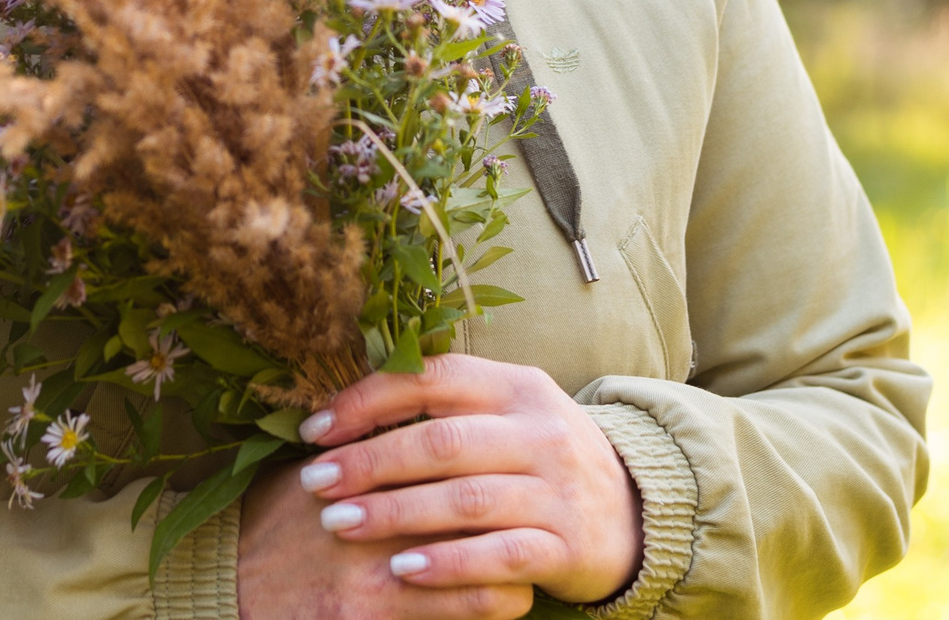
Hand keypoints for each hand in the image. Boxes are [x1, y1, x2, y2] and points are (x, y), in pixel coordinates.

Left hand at [240, 353, 640, 614]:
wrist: (633, 511)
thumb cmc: (541, 458)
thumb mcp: (508, 414)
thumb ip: (447, 404)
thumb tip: (348, 402)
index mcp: (518, 386)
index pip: (433, 378)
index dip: (367, 400)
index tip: (316, 430)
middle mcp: (542, 431)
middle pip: (443, 441)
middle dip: (369, 462)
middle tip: (316, 483)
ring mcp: (558, 489)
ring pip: (466, 499)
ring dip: (395, 513)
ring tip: (340, 523)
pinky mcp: (568, 544)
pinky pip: (500, 555)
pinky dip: (448, 564)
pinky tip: (402, 571)